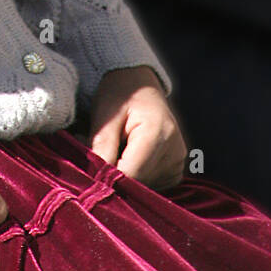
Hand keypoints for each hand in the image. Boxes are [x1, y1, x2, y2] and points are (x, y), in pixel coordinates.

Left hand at [88, 65, 186, 191]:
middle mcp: (175, 150)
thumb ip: (102, 148)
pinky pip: (153, 184)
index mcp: (158, 132)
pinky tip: (128, 157)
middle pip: (139, 183)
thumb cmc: (118, 94)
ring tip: (114, 151)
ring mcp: (179, 161)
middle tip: (98, 153)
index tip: (91, 168)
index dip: (108, 177)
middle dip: (115, 175)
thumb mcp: (104, 115)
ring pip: (145, 187)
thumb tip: (98, 180)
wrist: (138, 84)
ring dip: (126, 177)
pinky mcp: (176, 168)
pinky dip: (137, 176)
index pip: (131, 173)